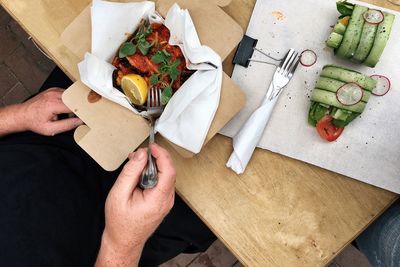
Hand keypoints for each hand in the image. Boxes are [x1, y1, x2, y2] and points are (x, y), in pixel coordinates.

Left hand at [20, 88, 82, 135]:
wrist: (22, 115)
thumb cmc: (34, 122)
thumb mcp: (50, 129)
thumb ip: (67, 125)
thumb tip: (79, 121)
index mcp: (53, 104)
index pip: (74, 106)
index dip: (81, 112)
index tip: (85, 118)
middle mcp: (53, 95)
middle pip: (74, 99)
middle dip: (77, 108)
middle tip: (76, 116)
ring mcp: (53, 90)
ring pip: (71, 95)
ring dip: (72, 104)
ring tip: (66, 113)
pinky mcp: (53, 89)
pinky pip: (66, 93)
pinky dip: (68, 100)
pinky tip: (63, 107)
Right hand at [96, 144, 175, 266]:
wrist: (123, 241)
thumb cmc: (120, 222)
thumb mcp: (119, 194)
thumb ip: (131, 172)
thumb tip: (141, 155)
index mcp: (158, 199)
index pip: (169, 170)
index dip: (162, 155)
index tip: (152, 146)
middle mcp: (166, 200)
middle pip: (168, 171)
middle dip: (155, 158)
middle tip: (138, 154)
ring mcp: (166, 201)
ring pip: (165, 175)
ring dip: (152, 166)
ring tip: (135, 164)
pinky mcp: (162, 201)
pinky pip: (162, 182)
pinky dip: (152, 174)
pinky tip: (139, 174)